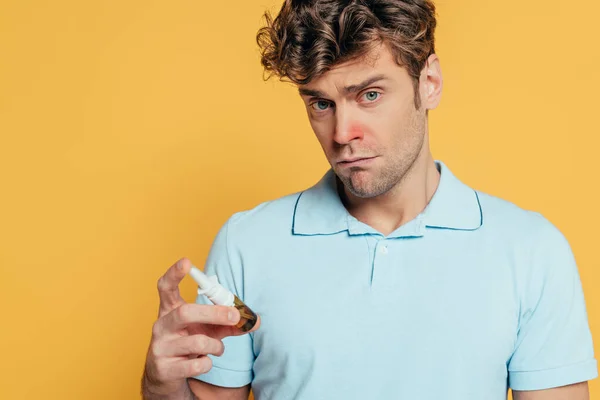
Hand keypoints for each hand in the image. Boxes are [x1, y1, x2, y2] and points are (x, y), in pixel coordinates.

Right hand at [141, 258, 258, 398]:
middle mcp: (161, 325)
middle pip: (185, 312)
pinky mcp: (164, 369)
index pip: (165, 287)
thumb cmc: (189, 343)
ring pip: (195, 342)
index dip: (174, 273)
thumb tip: (256, 320)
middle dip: (214, 313)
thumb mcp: (208, 329)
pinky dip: (208, 363)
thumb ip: (230, 323)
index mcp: (170, 310)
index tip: (187, 262)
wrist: (166, 375)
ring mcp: (160, 347)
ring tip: (218, 348)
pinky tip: (205, 362)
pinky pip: (195, 365)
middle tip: (234, 316)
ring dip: (215, 345)